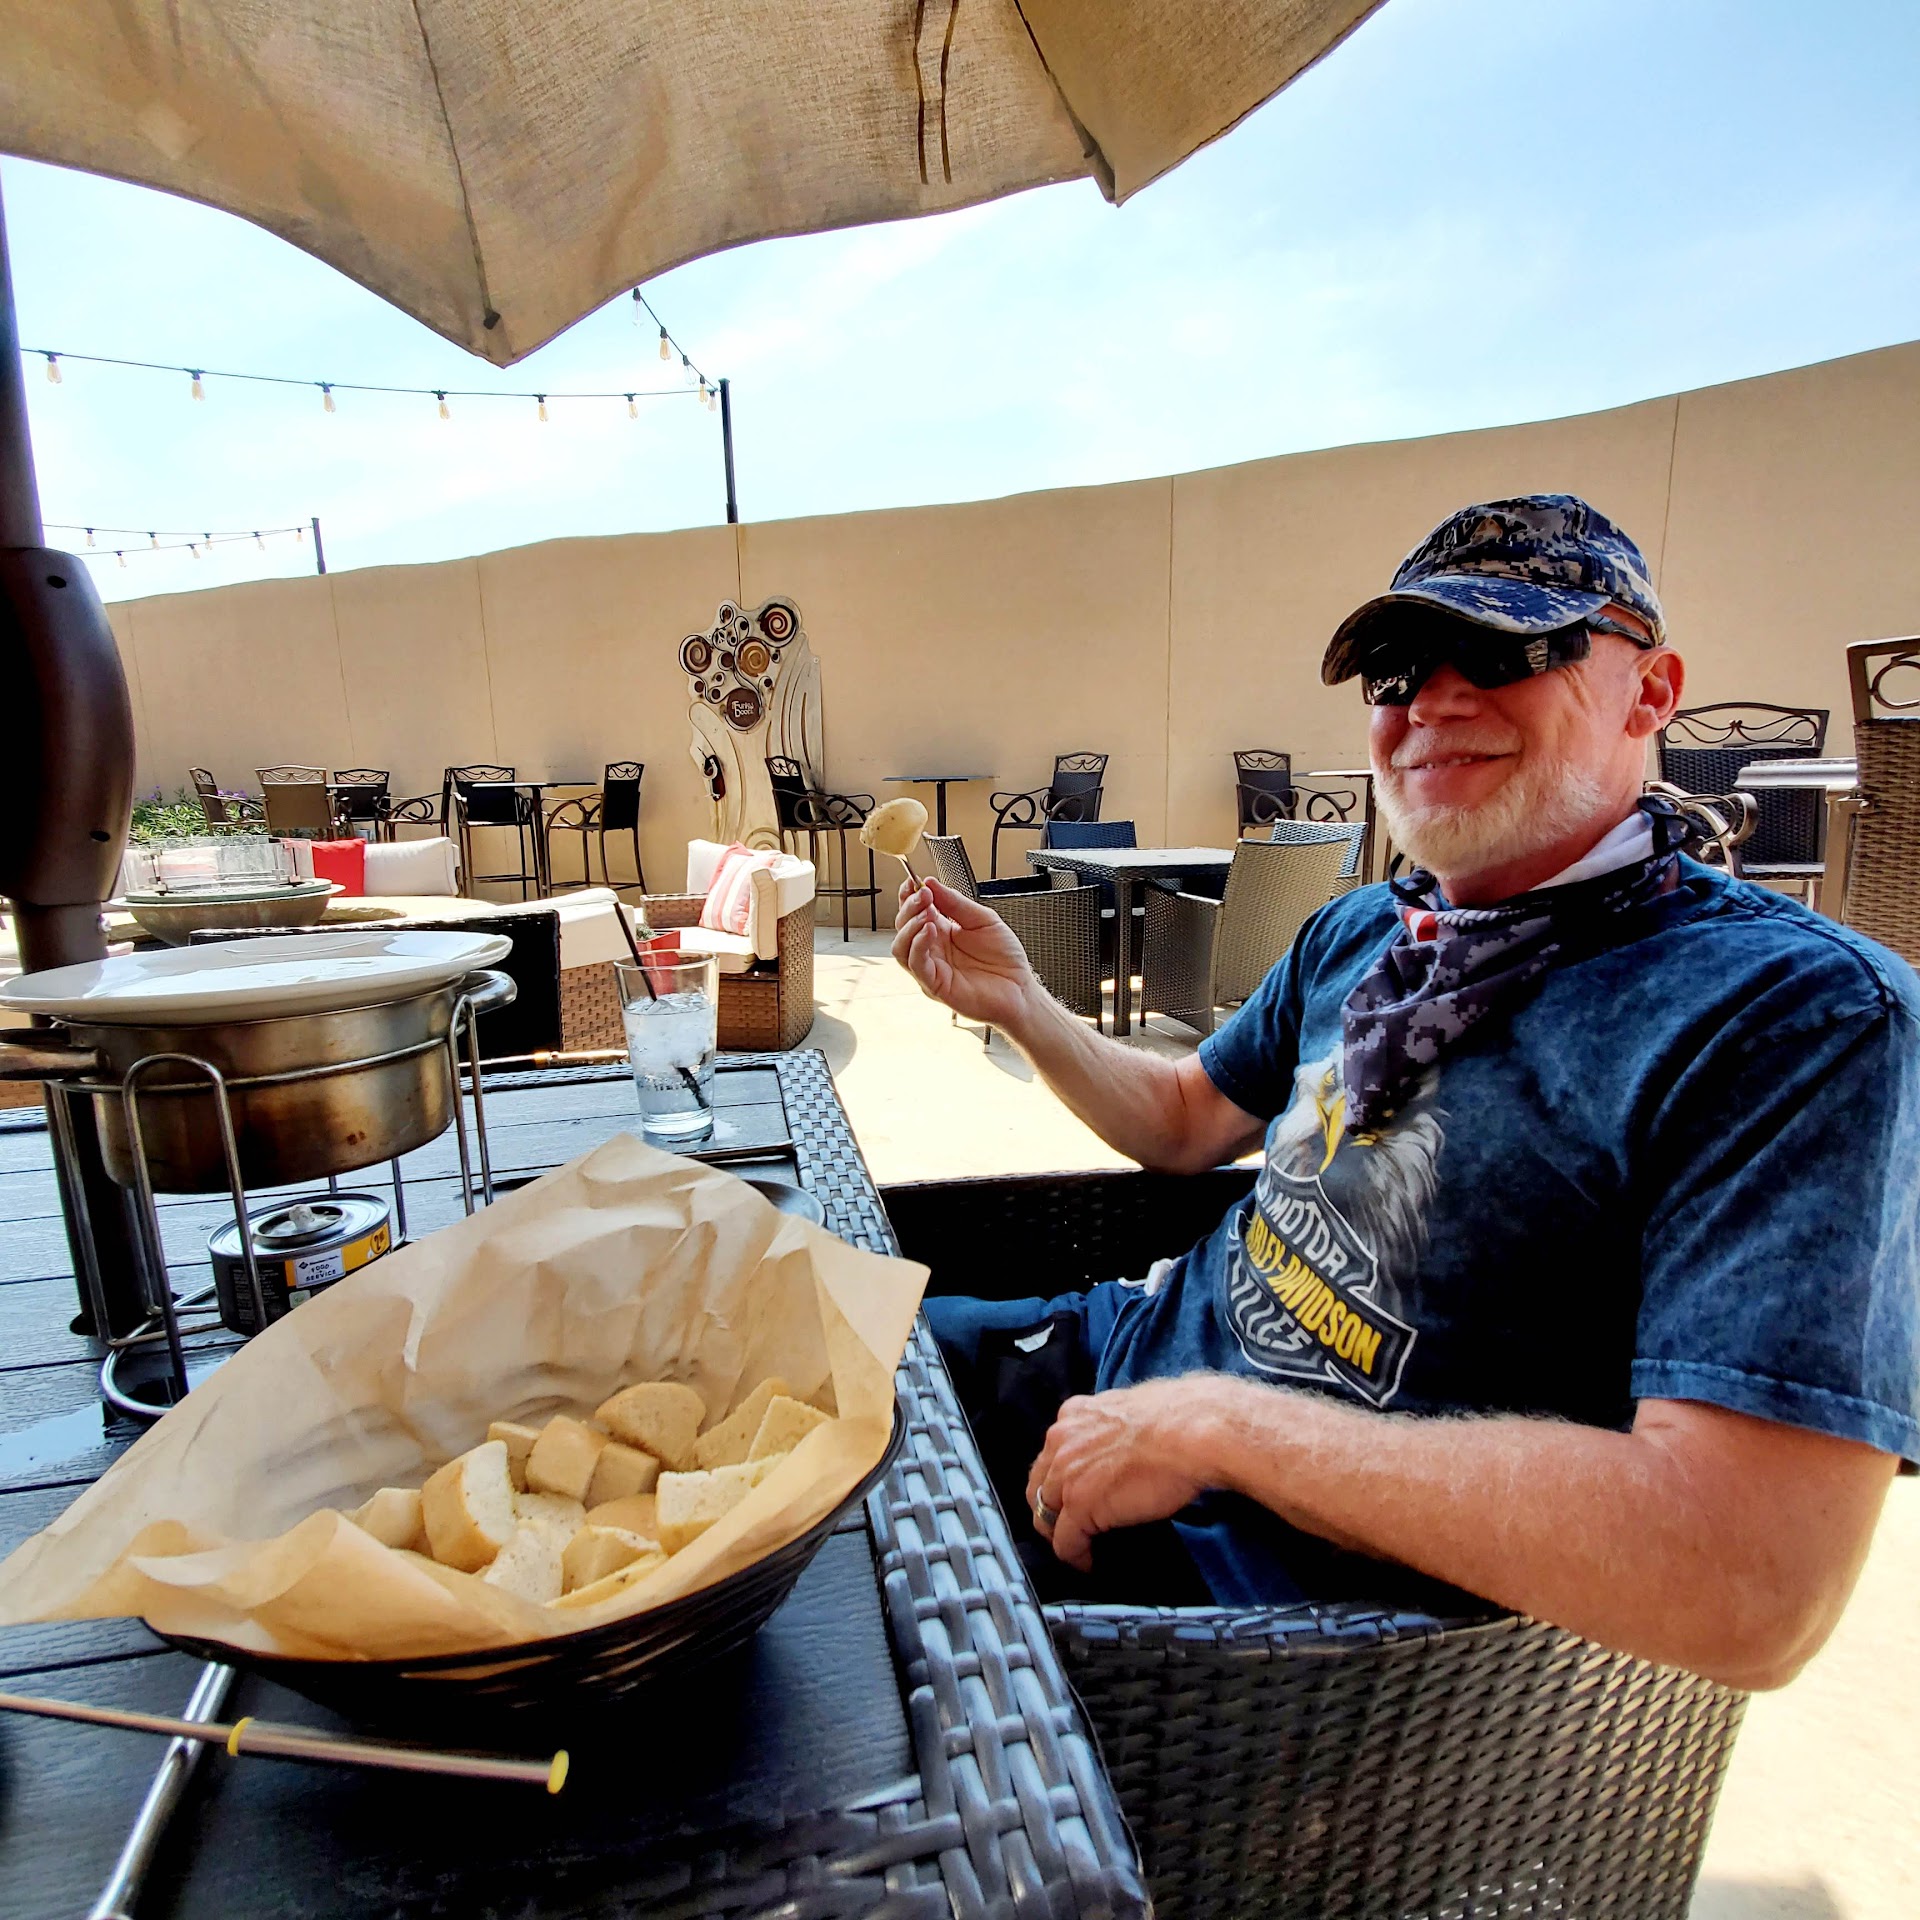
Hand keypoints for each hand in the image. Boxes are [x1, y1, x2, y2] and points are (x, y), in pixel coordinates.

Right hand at [890, 876, 1037, 1030]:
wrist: (1020, 988)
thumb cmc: (1005, 959)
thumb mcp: (983, 919)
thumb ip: (956, 903)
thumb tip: (931, 883)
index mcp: (941, 931)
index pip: (913, 911)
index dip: (908, 895)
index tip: (912, 880)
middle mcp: (932, 949)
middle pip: (903, 926)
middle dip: (910, 906)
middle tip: (924, 894)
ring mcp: (932, 967)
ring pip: (901, 947)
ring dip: (909, 926)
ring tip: (927, 912)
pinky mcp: (935, 985)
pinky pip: (916, 965)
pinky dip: (918, 945)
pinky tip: (930, 930)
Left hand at [1026, 1378, 1220, 1571]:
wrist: (1191, 1431)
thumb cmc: (1179, 1419)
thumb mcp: (1131, 1410)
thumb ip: (1113, 1427)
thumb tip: (1125, 1442)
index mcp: (1074, 1415)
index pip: (1051, 1453)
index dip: (1059, 1478)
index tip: (1071, 1493)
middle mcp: (1062, 1441)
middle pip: (1040, 1486)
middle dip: (1051, 1508)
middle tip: (1068, 1526)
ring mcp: (1067, 1474)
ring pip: (1046, 1516)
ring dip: (1059, 1534)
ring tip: (1077, 1547)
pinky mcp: (1081, 1506)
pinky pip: (1065, 1542)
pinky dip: (1075, 1557)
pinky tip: (1089, 1563)